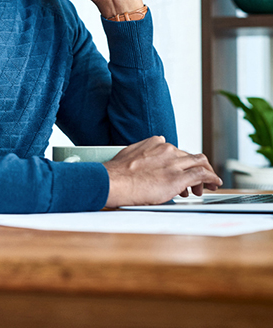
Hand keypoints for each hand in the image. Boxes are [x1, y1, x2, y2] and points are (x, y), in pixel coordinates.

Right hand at [103, 136, 222, 207]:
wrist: (113, 181)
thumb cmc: (116, 174)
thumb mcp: (130, 155)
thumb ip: (142, 155)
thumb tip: (143, 162)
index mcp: (155, 143)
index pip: (177, 150)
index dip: (182, 162)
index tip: (182, 170)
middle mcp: (167, 149)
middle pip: (190, 156)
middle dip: (197, 168)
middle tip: (199, 181)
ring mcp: (173, 163)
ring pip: (200, 162)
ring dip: (207, 173)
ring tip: (209, 184)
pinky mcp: (178, 177)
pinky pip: (202, 174)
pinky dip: (212, 178)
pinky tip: (215, 183)